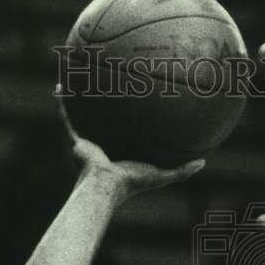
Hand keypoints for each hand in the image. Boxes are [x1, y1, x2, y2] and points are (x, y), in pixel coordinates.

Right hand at [55, 85, 204, 201]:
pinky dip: (63, 103)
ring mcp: (89, 142)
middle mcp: (104, 145)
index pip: (127, 132)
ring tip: (79, 78)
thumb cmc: (132, 184)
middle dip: (106, 105)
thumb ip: (181, 170)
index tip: (137, 104)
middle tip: (110, 84)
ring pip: (84, 115)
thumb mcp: (162, 175)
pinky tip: (61, 86)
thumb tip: (203, 162)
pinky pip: (67, 117)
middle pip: (105, 120)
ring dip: (80, 100)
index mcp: (122, 152)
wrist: (105, 187)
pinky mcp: (76, 140)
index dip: (130, 120)